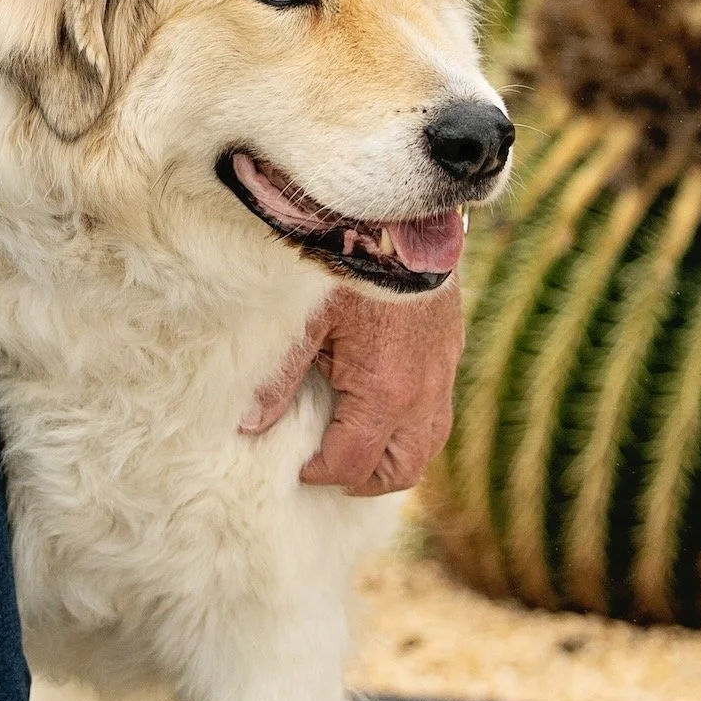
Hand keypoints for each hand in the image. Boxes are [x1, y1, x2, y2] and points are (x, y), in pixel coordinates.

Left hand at [240, 284, 465, 495]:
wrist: (406, 220)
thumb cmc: (349, 266)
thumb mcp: (306, 321)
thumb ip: (280, 378)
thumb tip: (250, 426)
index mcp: (383, 391)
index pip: (353, 462)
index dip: (321, 472)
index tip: (298, 466)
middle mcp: (423, 394)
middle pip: (400, 468)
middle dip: (363, 479)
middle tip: (328, 471)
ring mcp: (443, 375)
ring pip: (427, 445)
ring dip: (393, 457)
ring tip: (357, 452)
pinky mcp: (450, 354)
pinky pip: (439, 412)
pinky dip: (412, 427)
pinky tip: (383, 412)